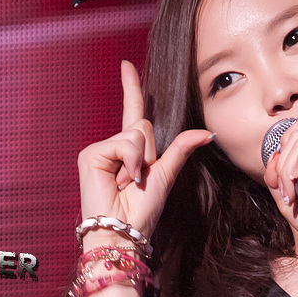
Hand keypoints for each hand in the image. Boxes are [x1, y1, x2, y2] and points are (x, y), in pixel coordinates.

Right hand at [77, 60, 213, 242]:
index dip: (131, 88)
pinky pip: (123, 143)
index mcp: (131, 151)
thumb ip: (181, 149)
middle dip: (150, 153)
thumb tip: (207, 133)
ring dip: (141, 160)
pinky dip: (130, 161)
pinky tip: (123, 180)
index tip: (126, 65)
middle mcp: (114, 147)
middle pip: (143, 125)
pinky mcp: (90, 154)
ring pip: (135, 133)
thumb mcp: (166, 176)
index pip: (134, 113)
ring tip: (130, 183)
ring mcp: (100, 150)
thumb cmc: (142, 213)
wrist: (123, 231)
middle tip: (139, 180)